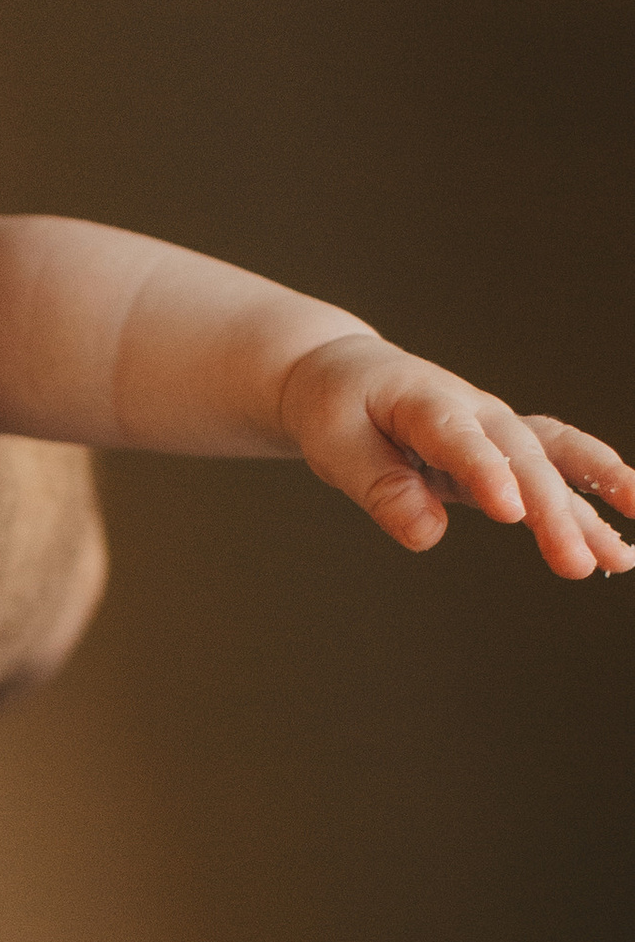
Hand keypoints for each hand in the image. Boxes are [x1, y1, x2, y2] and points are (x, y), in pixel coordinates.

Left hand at [279, 336, 634, 578]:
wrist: (350, 376)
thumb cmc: (338, 407)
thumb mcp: (335, 443)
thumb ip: (379, 488)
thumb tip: (427, 536)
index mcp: (425, 402)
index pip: (460, 440)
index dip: (487, 473)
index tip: (511, 513)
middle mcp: (476, 412)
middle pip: (522, 459)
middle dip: (553, 512)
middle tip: (576, 565)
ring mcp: (497, 431)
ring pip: (555, 462)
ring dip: (593, 505)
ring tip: (624, 555)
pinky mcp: (505, 453)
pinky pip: (556, 473)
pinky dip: (588, 504)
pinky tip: (616, 546)